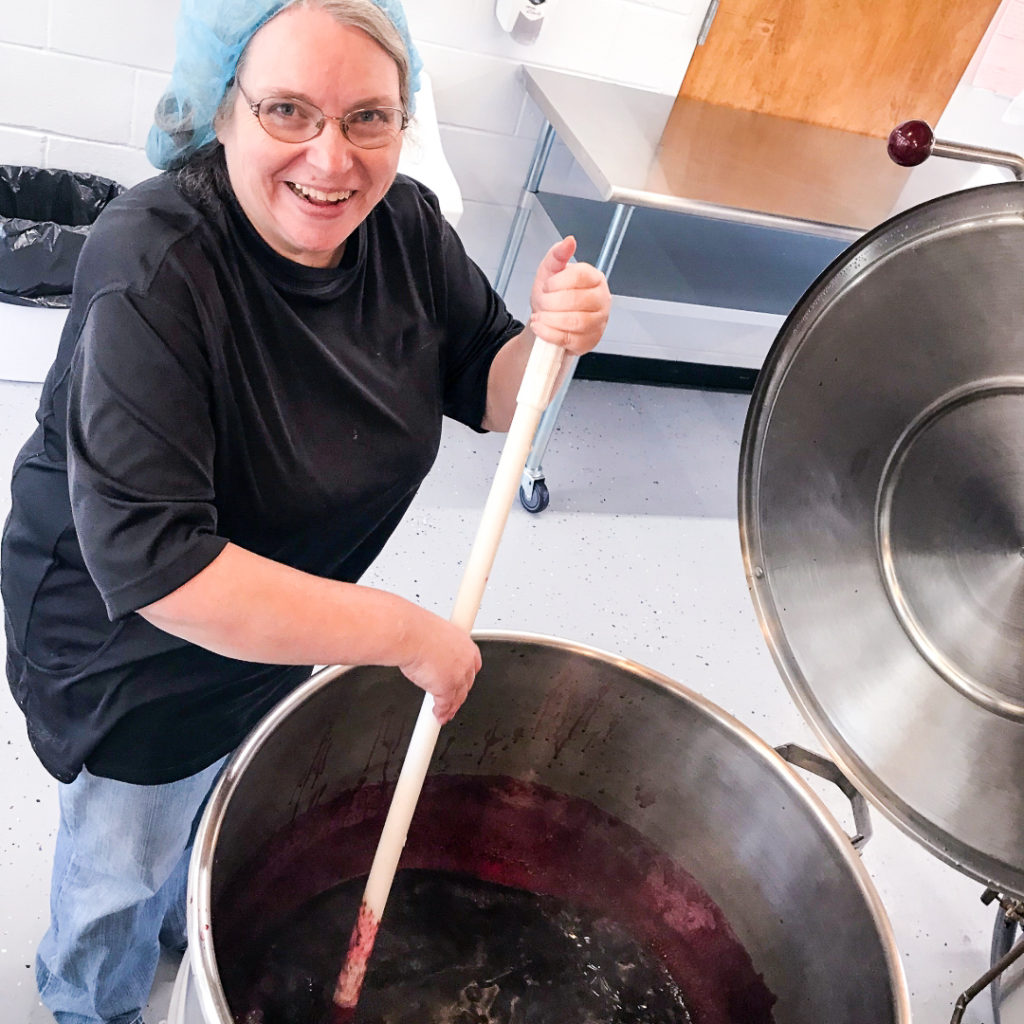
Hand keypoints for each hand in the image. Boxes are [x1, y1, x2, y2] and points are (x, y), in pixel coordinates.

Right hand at [398, 607, 481, 723]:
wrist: (409, 634)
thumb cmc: (416, 629)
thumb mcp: (434, 635)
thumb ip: (438, 648)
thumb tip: (429, 651)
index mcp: (465, 644)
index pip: (472, 666)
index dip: (466, 677)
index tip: (460, 683)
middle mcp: (465, 661)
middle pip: (466, 684)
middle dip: (459, 694)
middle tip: (451, 701)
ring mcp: (457, 676)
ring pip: (457, 697)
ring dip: (451, 707)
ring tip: (444, 714)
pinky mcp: (446, 689)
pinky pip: (444, 705)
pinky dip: (441, 713)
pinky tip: (437, 715)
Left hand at [529, 236, 610, 355]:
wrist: (546, 322)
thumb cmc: (552, 298)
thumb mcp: (550, 272)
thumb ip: (557, 255)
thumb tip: (569, 241)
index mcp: (594, 279)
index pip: (581, 276)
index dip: (559, 282)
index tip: (547, 286)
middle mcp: (601, 300)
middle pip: (577, 300)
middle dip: (551, 303)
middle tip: (542, 303)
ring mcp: (598, 323)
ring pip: (575, 322)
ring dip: (550, 319)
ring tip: (539, 317)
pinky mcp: (589, 342)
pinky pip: (570, 339)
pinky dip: (549, 333)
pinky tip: (541, 327)